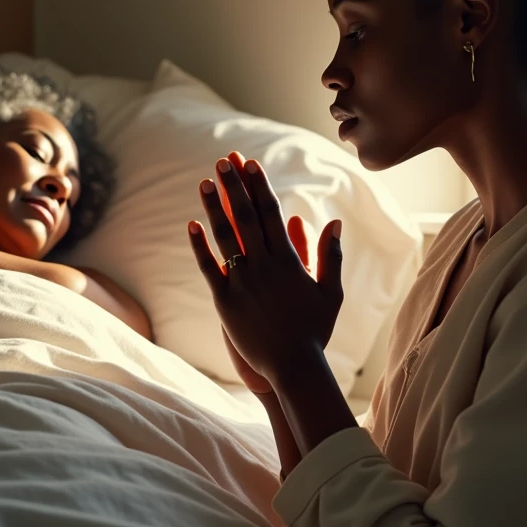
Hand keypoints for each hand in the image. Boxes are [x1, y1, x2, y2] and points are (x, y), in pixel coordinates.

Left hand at [217, 153, 315, 394]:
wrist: (293, 367)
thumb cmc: (315, 331)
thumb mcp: (331, 293)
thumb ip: (330, 256)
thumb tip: (335, 223)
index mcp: (289, 261)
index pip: (272, 214)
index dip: (260, 187)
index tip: (251, 164)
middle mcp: (264, 266)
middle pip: (247, 217)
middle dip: (235, 186)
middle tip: (225, 159)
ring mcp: (242, 283)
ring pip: (226, 237)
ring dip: (215, 208)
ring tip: (206, 182)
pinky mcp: (225, 301)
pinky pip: (209, 268)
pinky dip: (200, 246)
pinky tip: (192, 225)